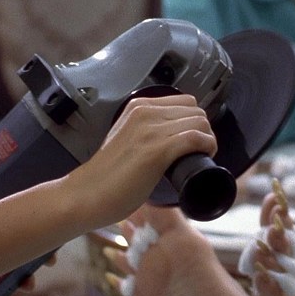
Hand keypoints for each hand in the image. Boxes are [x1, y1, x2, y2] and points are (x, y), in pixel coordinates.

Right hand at [64, 94, 216, 226]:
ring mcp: (151, 130)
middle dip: (204, 129)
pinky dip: (207, 147)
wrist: (86, 194)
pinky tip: (203, 157)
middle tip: (199, 151)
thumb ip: (144, 133)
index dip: (195, 121)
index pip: (184, 101)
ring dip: (208, 139)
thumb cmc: (106, 176)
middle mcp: (145, 112)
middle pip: (196, 110)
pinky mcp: (157, 150)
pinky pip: (196, 138)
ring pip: (200, 122)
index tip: (193, 140)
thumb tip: (169, 141)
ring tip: (201, 156)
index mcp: (138, 107)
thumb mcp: (126, 139)